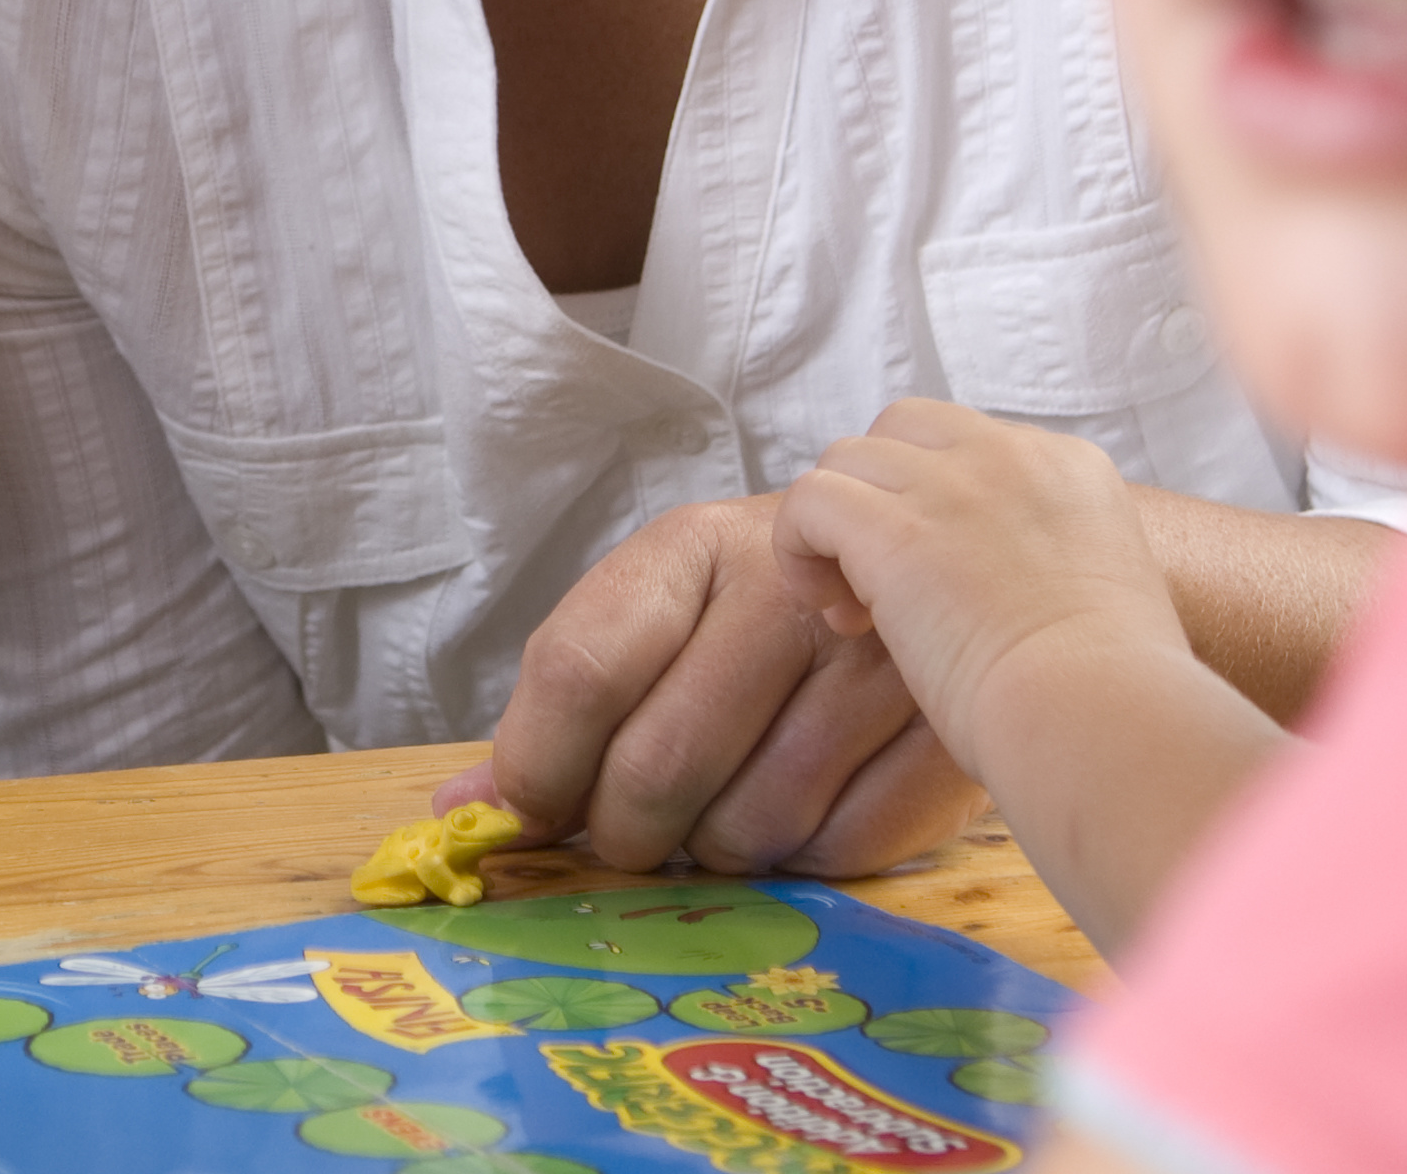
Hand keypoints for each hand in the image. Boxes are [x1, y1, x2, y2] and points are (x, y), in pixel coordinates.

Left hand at [444, 493, 986, 876]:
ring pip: (748, 827)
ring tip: (731, 807)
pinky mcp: (949, 731)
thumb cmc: (758, 614)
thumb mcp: (654, 624)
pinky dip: (807, 859)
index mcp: (691, 547)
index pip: (579, 671)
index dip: (539, 769)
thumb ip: (558, 715)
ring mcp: (876, 659)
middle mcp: (786, 588)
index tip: (532, 813)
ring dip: (720, 849)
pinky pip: (840, 851)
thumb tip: (457, 812)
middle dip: (627, 832)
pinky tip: (806, 812)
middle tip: (641, 829)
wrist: (935, 569)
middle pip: (656, 768)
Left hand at [773, 402, 1191, 750]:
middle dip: (879, 494)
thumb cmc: (1106, 700)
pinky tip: (825, 608)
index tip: (940, 583)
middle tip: (883, 589)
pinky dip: (798, 547)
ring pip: (849, 458)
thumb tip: (991, 592)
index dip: (936, 505)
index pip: (972, 447)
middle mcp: (1012, 457)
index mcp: (1071, 469)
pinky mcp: (895, 529)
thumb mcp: (1095, 600)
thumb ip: (1045, 566)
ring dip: (835, 526)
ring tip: (851, 609)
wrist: (1104, 720)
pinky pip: (810, 498)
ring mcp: (952, 484)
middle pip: (903, 430)